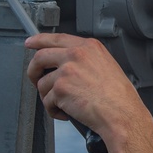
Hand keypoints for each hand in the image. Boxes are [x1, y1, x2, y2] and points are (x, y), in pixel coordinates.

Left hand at [24, 33, 149, 142]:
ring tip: (64, 105)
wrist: (122, 115)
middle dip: (33, 70)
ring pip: (42, 83)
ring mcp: (66, 71)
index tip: (30, 43)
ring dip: (49, 97)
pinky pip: (47, 101)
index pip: (56, 38)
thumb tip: (66, 66)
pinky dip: (54, 111)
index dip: (39, 40)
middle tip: (35, 79)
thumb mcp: (107, 66)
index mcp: (89, 47)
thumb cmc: (119, 97)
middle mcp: (76, 55)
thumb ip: (85, 60)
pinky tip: (67, 113)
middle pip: (40, 57)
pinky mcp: (60, 89)